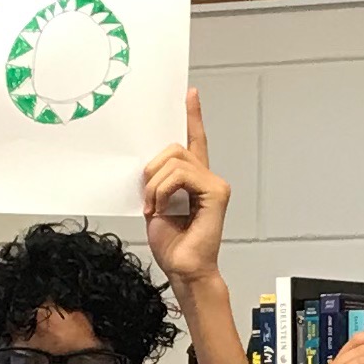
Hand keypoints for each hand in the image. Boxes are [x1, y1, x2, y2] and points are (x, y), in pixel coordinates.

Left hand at [142, 89, 228, 284]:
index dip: (192, 116)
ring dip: (154, 185)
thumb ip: (156, 181)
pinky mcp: (216, 191)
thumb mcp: (155, 204)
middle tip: (147, 199)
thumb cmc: (172, 244)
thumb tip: (148, 164)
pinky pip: (180, 175)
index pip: (193, 140)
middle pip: (173, 147)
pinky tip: (161, 209)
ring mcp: (214, 183)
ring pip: (174, 160)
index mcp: (193, 179)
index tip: (189, 94)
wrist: (183, 269)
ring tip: (154, 209)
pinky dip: (163, 191)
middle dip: (152, 170)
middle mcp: (207, 177)